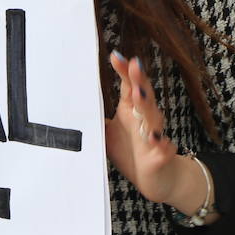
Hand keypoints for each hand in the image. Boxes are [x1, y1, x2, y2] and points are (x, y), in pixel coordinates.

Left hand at [105, 52, 216, 219]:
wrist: (155, 178)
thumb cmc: (131, 150)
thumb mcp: (108, 131)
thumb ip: (96, 116)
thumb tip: (71, 104)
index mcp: (132, 111)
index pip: (130, 86)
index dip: (125, 71)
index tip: (116, 56)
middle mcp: (144, 120)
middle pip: (144, 97)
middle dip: (139, 81)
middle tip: (134, 66)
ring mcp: (154, 137)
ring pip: (153, 119)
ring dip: (147, 107)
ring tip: (139, 94)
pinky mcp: (160, 156)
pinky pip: (163, 150)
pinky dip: (162, 145)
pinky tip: (159, 141)